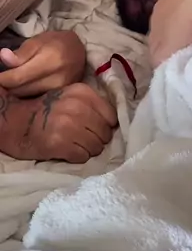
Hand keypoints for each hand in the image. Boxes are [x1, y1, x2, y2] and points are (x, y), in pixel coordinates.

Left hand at [0, 30, 85, 96]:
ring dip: (15, 91)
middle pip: (21, 90)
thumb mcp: (37, 41)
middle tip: (3, 78)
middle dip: (7, 86)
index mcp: (50, 61)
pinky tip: (23, 87)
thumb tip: (3, 57)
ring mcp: (60, 91)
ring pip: (27, 97)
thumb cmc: (56, 42)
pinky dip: (26, 95)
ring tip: (13, 81)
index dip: (2, 79)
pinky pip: (36, 100)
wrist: (79, 51)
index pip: (18, 77)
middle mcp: (57, 80)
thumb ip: (20, 53)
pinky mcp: (60, 97)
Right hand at [0, 83, 117, 162]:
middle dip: (98, 139)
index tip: (96, 129)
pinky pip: (83, 157)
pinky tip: (68, 151)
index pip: (111, 116)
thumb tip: (114, 124)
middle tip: (85, 139)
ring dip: (88, 150)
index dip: (105, 125)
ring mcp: (69, 126)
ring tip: (76, 145)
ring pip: (96, 147)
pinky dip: (78, 157)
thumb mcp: (71, 97)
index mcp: (83, 93)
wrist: (18, 122)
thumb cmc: (47, 110)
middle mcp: (78, 107)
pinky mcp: (60, 144)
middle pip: (105, 133)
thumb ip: (92, 105)